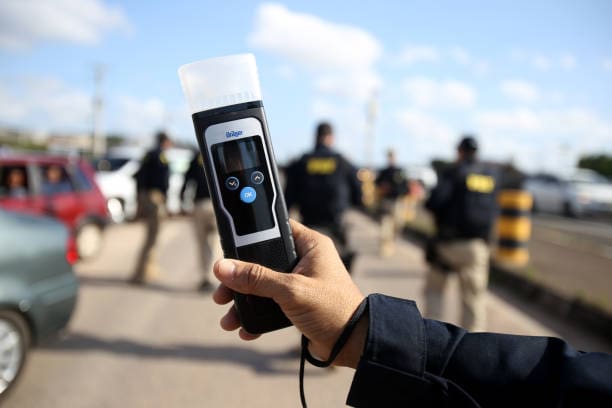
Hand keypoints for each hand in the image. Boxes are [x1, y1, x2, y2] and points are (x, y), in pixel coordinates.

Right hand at [212, 220, 366, 367]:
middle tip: (223, 290)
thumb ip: (257, 278)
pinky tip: (245, 328)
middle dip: (240, 278)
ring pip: (263, 285)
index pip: (276, 229)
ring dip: (244, 301)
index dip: (251, 235)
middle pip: (262, 260)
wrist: (353, 346)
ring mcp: (300, 283)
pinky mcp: (297, 303)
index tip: (228, 246)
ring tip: (229, 317)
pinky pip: (269, 304)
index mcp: (311, 246)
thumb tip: (224, 268)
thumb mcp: (291, 290)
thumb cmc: (333, 310)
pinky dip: (256, 315)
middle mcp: (305, 261)